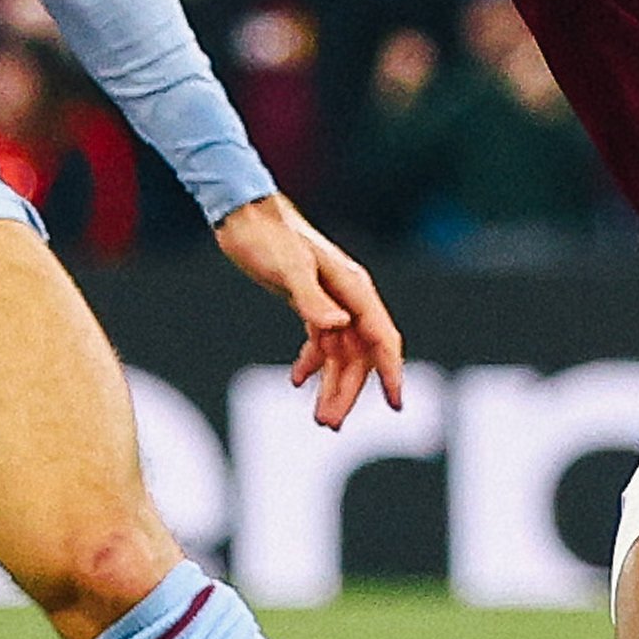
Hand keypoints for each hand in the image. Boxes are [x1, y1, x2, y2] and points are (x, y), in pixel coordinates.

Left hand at [213, 194, 405, 430]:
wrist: (243, 215)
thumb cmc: (267, 237)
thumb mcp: (288, 267)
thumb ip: (312, 298)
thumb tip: (338, 327)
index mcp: (353, 288)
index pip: (381, 338)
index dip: (392, 372)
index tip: (396, 403)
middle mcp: (348, 297)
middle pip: (361, 355)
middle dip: (349, 391)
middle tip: (329, 423)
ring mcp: (331, 300)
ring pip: (342, 353)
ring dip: (332, 385)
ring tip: (320, 418)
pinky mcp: (311, 301)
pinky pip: (323, 342)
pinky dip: (312, 364)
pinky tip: (296, 381)